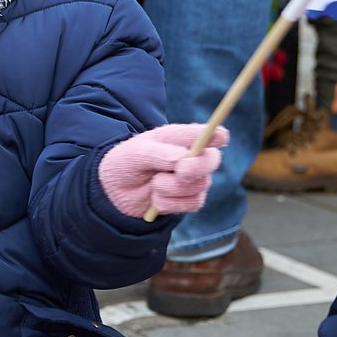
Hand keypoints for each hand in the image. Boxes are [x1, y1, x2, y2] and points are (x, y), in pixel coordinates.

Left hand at [98, 124, 228, 217]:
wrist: (117, 191)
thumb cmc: (127, 163)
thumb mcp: (136, 153)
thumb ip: (159, 153)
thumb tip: (182, 158)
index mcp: (182, 138)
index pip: (210, 133)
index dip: (217, 135)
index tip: (219, 137)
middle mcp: (194, 157)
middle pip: (212, 160)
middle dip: (196, 167)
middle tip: (180, 170)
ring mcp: (195, 180)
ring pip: (198, 185)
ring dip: (171, 187)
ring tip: (153, 183)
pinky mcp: (191, 200)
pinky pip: (192, 203)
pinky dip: (170, 203)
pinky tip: (156, 199)